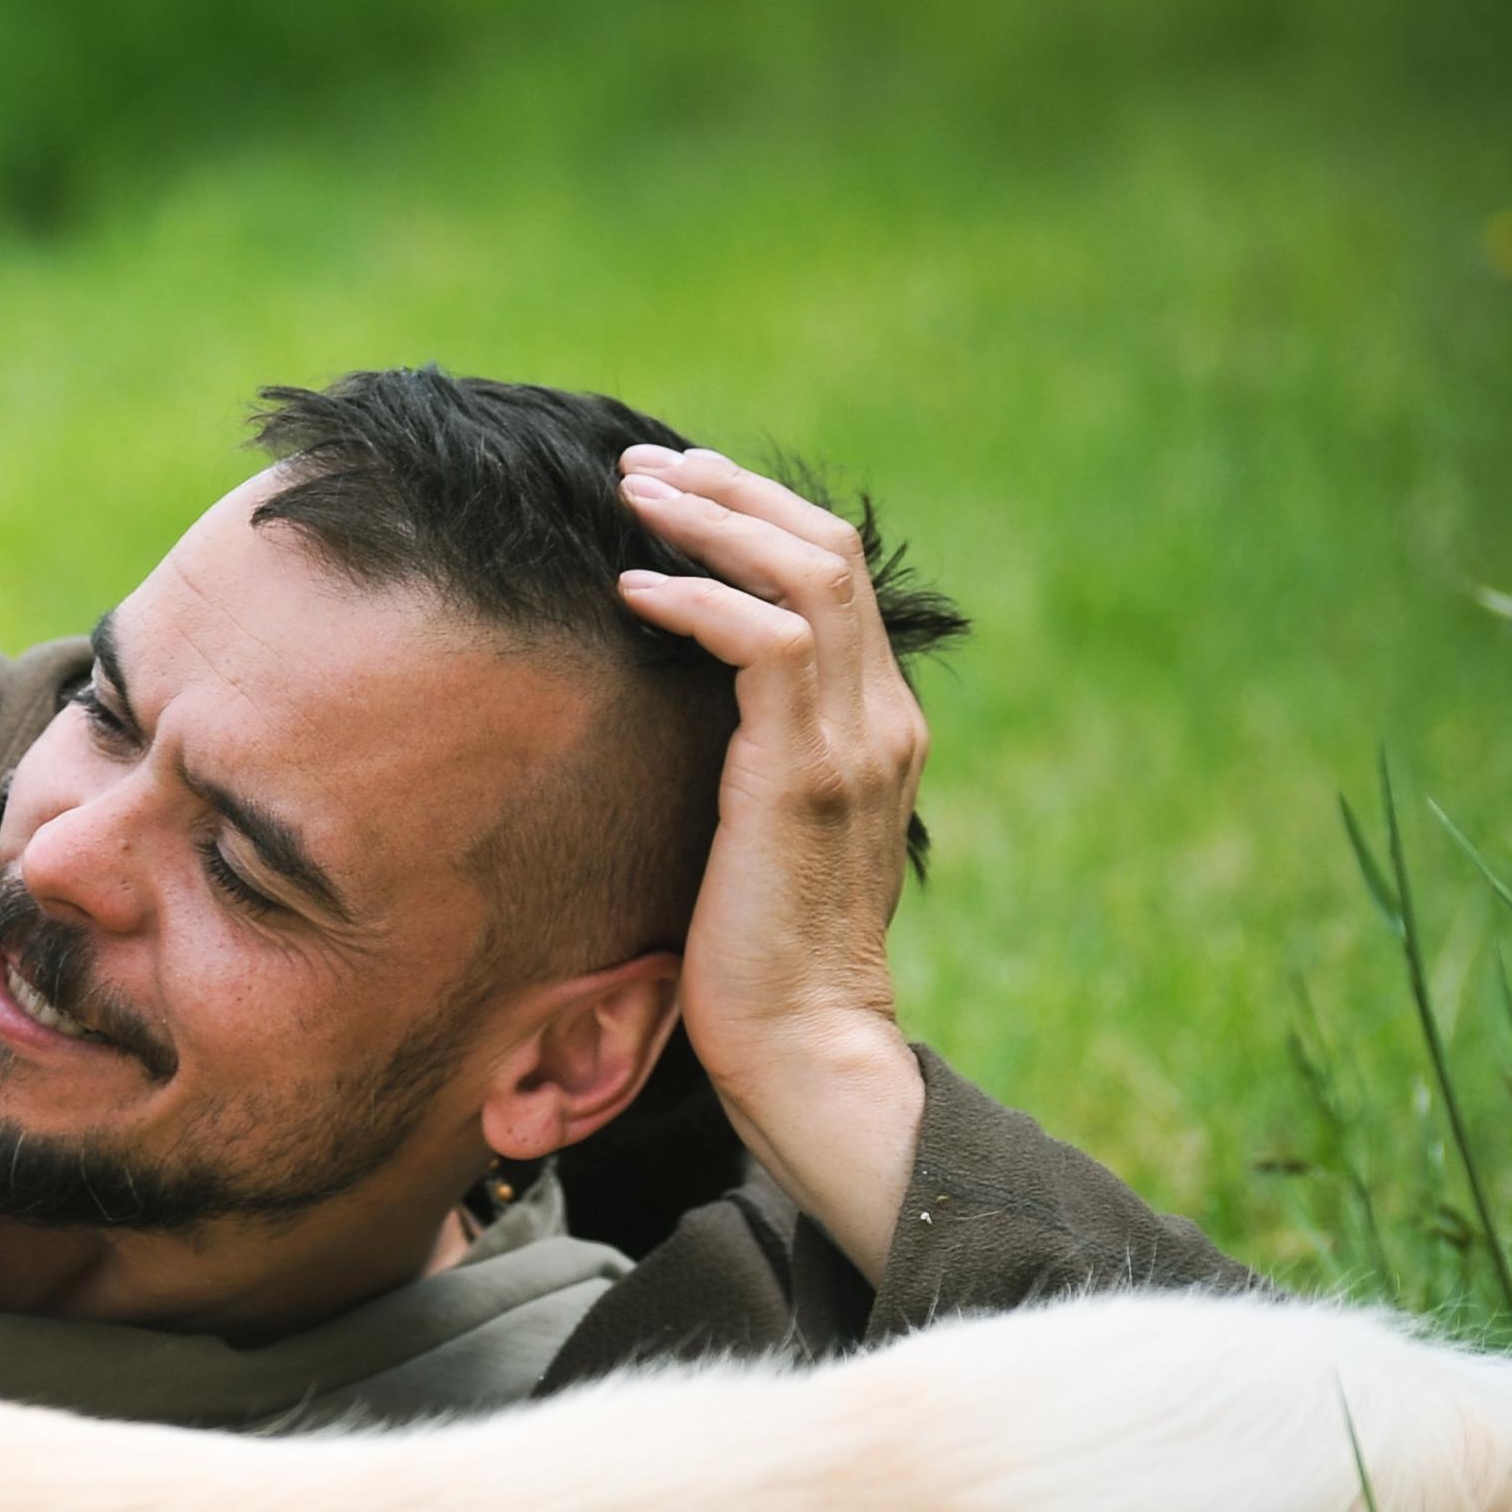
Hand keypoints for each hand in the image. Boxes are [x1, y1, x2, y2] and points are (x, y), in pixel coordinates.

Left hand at [612, 444, 926, 1282]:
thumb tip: (679, 716)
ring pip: (806, 574)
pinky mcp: (802, 778)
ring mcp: (852, 744)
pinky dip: (698, 599)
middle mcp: (880, 720)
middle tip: (642, 466)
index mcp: (876, 726)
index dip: (757, 517)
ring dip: (712, 521)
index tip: (674, 492)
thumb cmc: (759, 955)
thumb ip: (750, 758)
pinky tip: (631, 589)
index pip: (835, 578)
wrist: (803, 1045)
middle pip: (828, 549)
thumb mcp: (760, 833)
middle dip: (732, 492)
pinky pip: (765, 646)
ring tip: (632, 495)